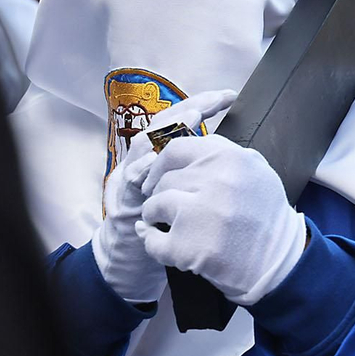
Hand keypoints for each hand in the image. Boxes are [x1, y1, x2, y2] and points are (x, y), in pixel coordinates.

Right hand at [91, 90, 235, 303]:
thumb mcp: (190, 194)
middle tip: (212, 101)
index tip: (229, 97)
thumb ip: (203, 173)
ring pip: (143, 143)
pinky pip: (129, 178)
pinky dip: (143, 166)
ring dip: (166, 129)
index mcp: (164, 157)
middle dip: (188, 109)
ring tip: (190, 117)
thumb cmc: (168, 225)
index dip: (204, 106)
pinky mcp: (122, 199)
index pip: (185, 121)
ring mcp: (130, 176)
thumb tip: (233, 154)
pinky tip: (156, 157)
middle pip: (163, 124)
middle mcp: (145, 159)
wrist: (133, 258)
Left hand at [134, 135, 305, 305]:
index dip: (161, 164)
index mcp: (230, 158)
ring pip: (154, 205)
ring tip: (168, 226)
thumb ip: (219, 153)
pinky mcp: (187, 247)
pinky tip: (169, 246)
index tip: (160, 177)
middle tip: (169, 207)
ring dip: (156, 216)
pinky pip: (152, 240)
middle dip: (161, 194)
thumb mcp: (254, 170)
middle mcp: (215, 182)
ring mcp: (199, 215)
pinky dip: (155, 244)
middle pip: (164, 179)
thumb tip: (178, 149)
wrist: (278, 263)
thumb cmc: (265, 216)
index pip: (176, 149)